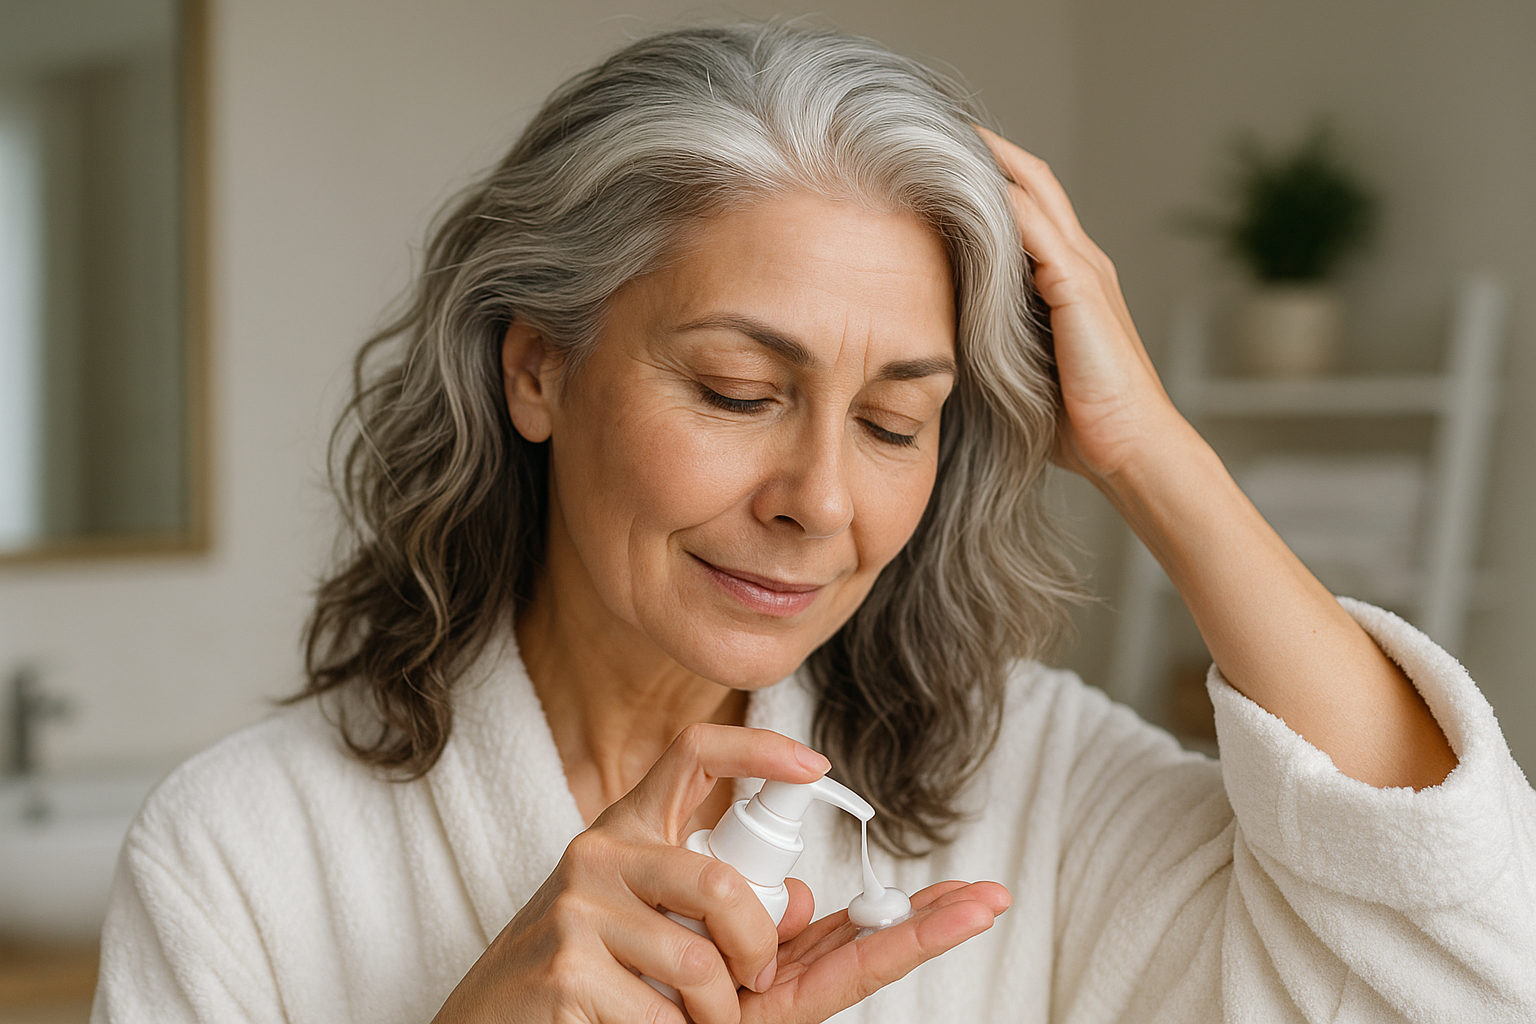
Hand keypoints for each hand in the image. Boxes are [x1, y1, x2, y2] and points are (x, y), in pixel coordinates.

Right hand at [430, 724, 1007, 1023]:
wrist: (484, 1020)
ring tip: (694, 1023)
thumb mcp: (646, 921)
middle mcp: (598, 853)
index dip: (756, 749)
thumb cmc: (579, 969)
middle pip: (720, 882)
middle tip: (754, 983)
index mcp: (626, 830)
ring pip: (699, 965)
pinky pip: (661, 1017)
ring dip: (716, 1014)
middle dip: (758, 946)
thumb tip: (800, 904)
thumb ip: (722, 910)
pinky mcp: (566, 971)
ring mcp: (576, 910)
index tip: (813, 765)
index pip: (692, 755)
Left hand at [979, 129, 1455, 789]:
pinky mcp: (1079, 288)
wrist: (1131, 453)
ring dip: (986, 159)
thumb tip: (933, 336)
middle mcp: (1078, 260)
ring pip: (1031, 190)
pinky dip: (997, 199)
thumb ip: (992, 338)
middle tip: (926, 125)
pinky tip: (958, 182)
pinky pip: (1033, 229)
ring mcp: (1082, 269)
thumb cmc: (1079, 426)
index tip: (930, 159)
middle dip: (981, 148)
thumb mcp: (1020, 368)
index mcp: (1066, 276)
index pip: (1021, 204)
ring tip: (934, 135)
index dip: (981, 176)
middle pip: (1028, 178)